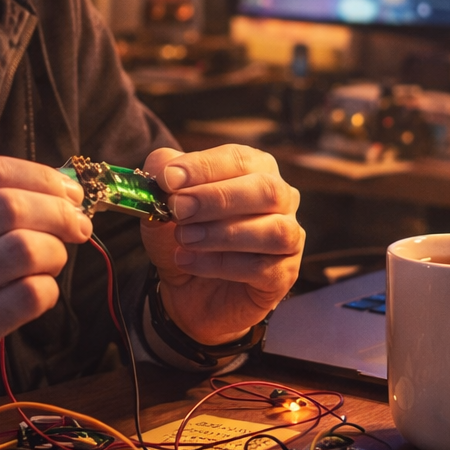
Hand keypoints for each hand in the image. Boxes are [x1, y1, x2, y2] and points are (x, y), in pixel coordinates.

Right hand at [0, 156, 89, 449]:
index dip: (39, 176)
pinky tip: (39, 296)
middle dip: (58, 213)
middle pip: (7, 207)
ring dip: (54, 254)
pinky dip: (47, 292)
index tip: (68, 192)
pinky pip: (25, 297)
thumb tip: (60, 188)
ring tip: (52, 264)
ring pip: (22, 250)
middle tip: (78, 227)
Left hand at [140, 145, 303, 345]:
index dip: (204, 167)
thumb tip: (161, 167)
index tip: (169, 179)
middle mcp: (281, 199)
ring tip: (184, 239)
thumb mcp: (163, 203)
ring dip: (223, 233)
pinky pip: (263, 268)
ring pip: (274, 230)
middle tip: (179, 210)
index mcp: (256, 170)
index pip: (240, 159)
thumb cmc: (185, 236)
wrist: (188, 290)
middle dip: (218, 198)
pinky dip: (221, 264)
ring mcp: (289, 237)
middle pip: (266, 190)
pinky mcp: (284, 274)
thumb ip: (161, 177)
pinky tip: (189, 262)